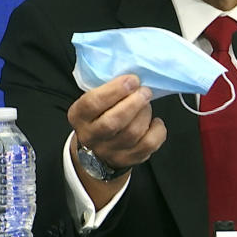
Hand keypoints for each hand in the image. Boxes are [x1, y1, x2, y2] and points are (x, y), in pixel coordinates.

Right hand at [67, 74, 165, 205]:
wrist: (98, 148)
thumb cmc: (100, 114)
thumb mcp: (94, 99)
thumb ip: (108, 88)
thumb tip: (133, 76)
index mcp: (78, 115)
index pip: (93, 103)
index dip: (115, 90)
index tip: (132, 80)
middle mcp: (90, 136)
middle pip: (113, 122)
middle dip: (134, 103)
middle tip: (145, 91)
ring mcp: (108, 151)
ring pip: (132, 134)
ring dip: (145, 114)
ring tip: (147, 104)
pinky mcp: (126, 160)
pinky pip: (148, 146)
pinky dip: (157, 131)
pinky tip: (155, 122)